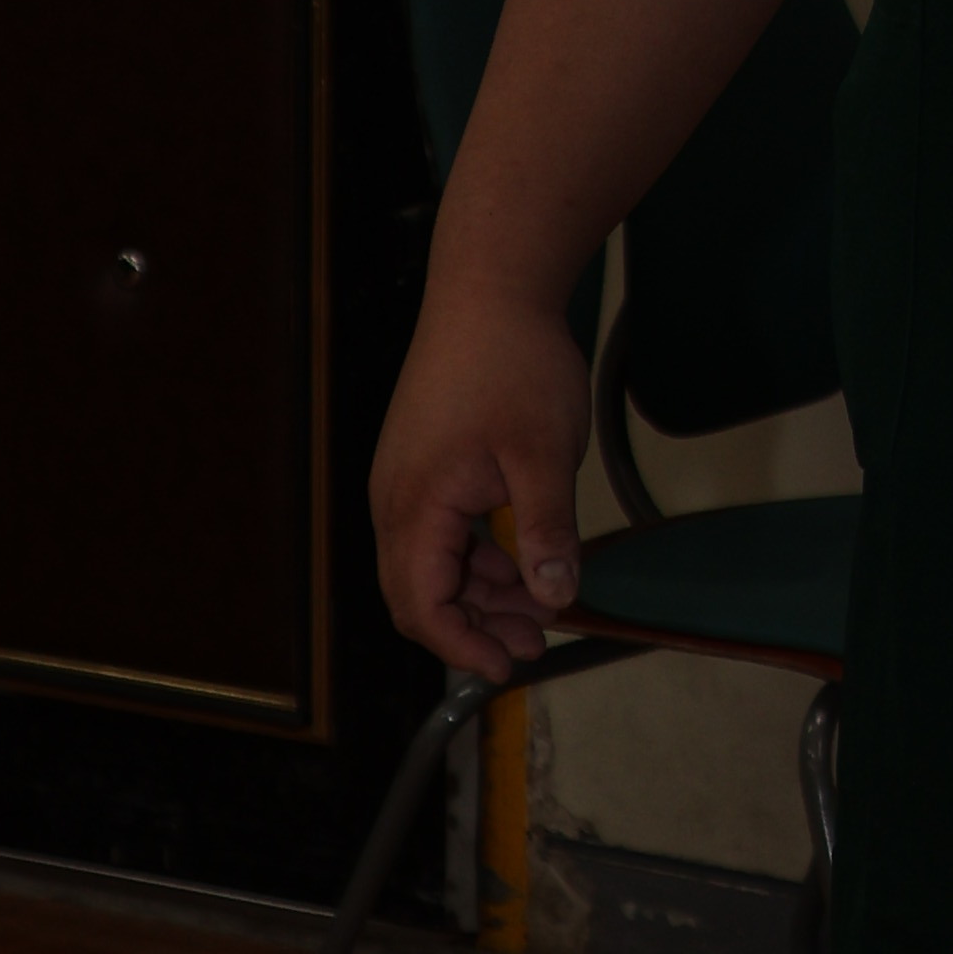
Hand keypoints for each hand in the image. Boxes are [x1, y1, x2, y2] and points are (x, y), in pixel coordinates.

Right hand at [370, 287, 599, 680]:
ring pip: (433, 563)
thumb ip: (546, 532)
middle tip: (534, 642)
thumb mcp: (542, 455)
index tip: (507, 667)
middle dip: (474, 626)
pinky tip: (524, 560)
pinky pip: (442, 530)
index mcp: (416, 503)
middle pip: (419, 591)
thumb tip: (556, 596)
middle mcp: (397, 497)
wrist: (491, 287)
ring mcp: (407, 479)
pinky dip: (479, 556)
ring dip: (482, 592)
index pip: (421, 603)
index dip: (462, 645)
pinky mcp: (425, 463)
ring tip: (541, 606)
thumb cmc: (511, 361)